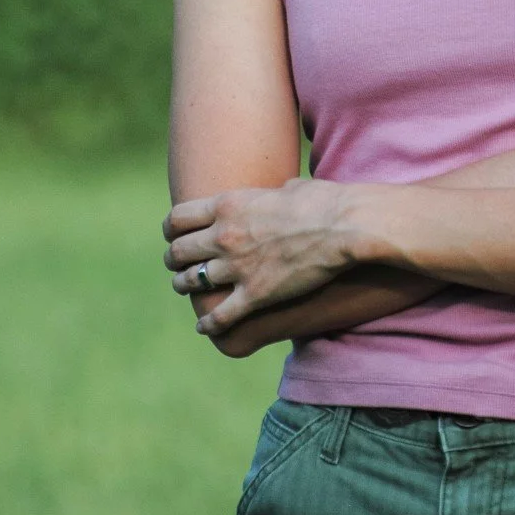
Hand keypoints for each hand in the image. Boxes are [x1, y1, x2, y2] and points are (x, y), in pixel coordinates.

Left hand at [162, 176, 355, 336]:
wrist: (344, 226)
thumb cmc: (324, 201)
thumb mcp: (291, 187)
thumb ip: (277, 192)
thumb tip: (286, 190)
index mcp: (228, 205)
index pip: (178, 219)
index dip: (171, 230)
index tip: (173, 236)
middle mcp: (225, 236)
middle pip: (179, 252)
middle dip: (174, 259)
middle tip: (177, 264)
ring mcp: (237, 267)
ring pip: (191, 282)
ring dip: (185, 287)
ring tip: (186, 290)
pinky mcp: (255, 294)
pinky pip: (220, 316)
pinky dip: (209, 324)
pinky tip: (205, 327)